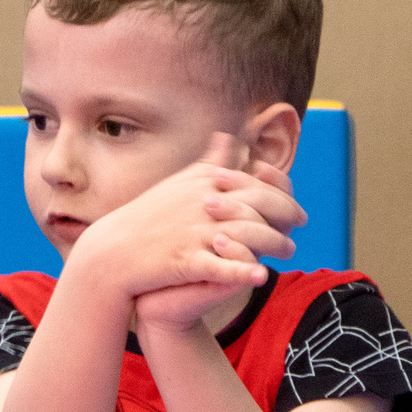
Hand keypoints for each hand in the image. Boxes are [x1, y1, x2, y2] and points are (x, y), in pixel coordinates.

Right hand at [67, 133, 303, 303]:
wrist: (111, 254)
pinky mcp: (183, 260)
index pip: (254, 184)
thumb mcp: (178, 183)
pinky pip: (220, 267)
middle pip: (257, 205)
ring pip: (246, 236)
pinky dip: (242, 272)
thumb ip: (209, 161)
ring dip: (274, 244)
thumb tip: (230, 134)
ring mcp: (192, 232)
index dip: (280, 195)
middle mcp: (200, 203)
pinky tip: (260, 277)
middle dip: (285, 215)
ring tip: (289, 253)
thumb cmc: (146, 218)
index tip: (296, 207)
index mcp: (201, 183)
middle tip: (301, 226)